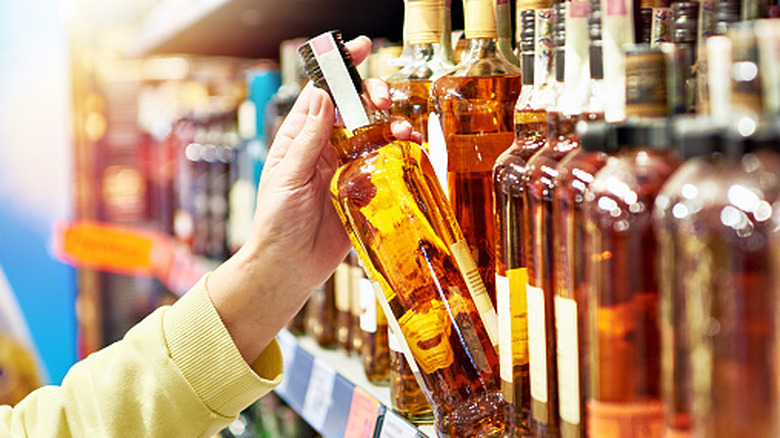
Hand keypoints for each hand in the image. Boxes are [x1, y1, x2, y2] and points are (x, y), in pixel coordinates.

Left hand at [207, 36, 415, 362]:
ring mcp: (346, 169)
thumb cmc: (276, 224)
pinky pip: (385, 166)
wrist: (288, 268)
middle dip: (372, 97)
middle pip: (355, 110)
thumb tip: (322, 97)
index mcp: (301, 139)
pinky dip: (399, 156)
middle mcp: (326, 149)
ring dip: (391, 126)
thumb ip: (307, 139)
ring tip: (403, 131)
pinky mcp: (363, 191)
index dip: (341, 70)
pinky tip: (406, 154)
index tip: (361, 49)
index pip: (323, 94)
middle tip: (383, 100)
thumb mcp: (287, 177)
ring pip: (374, 135)